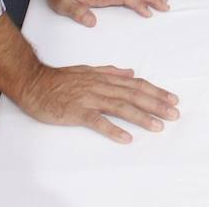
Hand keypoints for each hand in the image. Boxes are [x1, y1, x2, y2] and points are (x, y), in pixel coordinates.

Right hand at [18, 62, 179, 143]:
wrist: (34, 82)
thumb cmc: (60, 79)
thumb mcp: (88, 71)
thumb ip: (110, 72)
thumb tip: (130, 72)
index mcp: (104, 78)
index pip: (136, 85)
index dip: (155, 91)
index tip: (172, 99)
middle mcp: (101, 87)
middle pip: (134, 95)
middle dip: (156, 105)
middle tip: (174, 114)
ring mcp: (89, 98)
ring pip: (120, 107)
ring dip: (141, 117)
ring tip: (158, 126)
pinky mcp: (76, 112)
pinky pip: (97, 121)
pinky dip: (113, 129)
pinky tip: (126, 138)